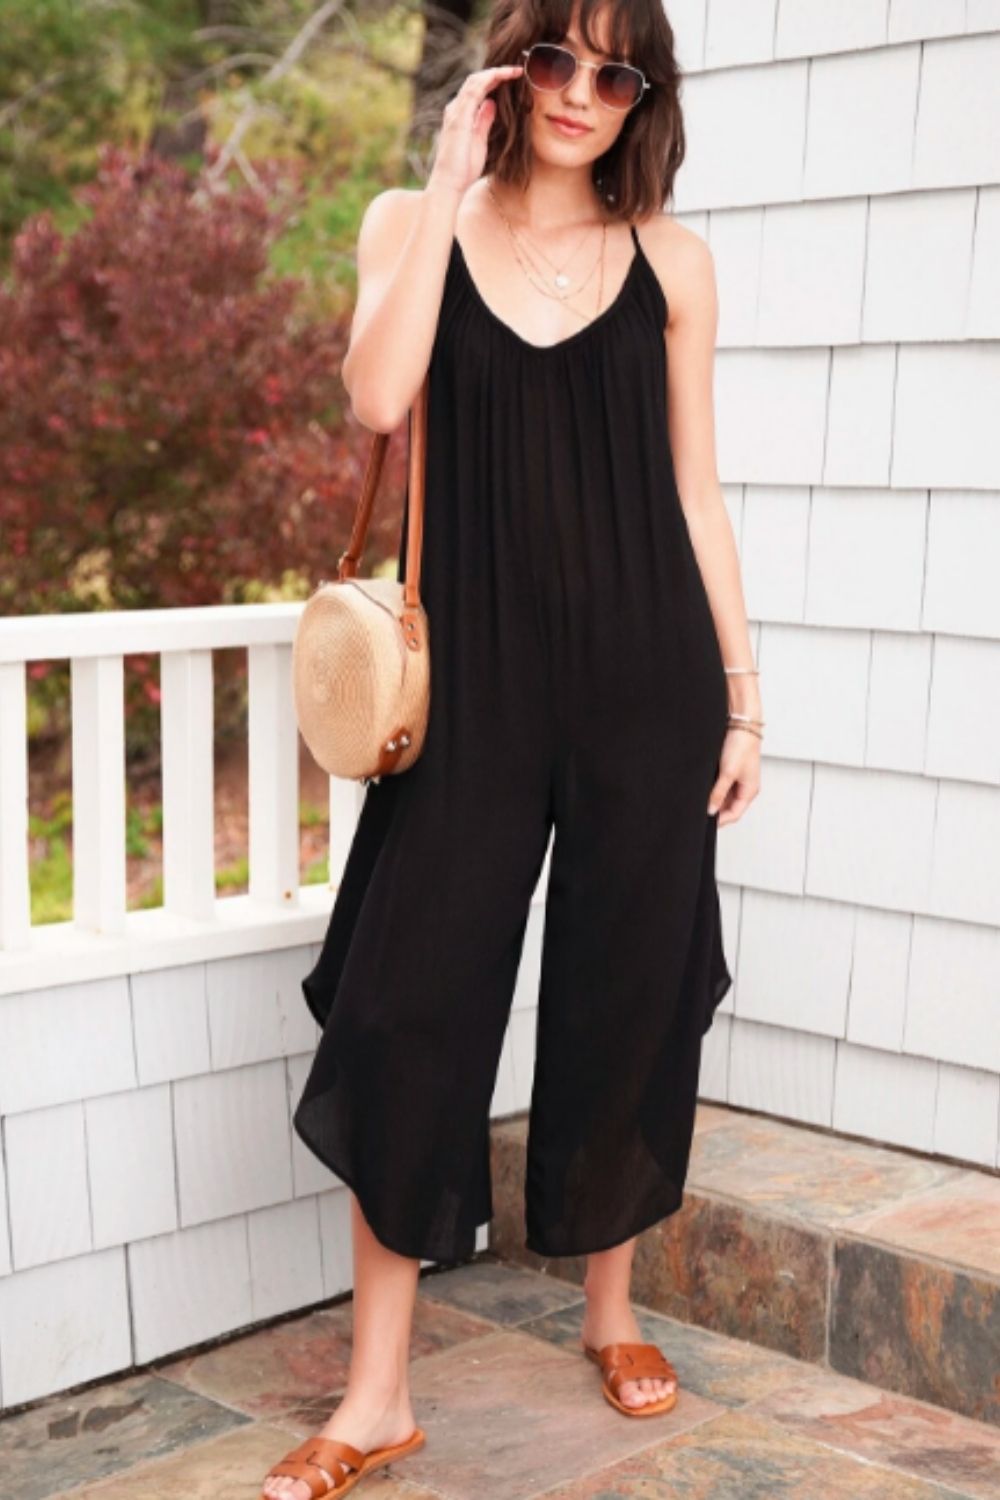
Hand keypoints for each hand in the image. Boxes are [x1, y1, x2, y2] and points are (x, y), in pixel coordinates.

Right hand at [427, 63, 524, 197]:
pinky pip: (474, 90)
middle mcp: (456, 109)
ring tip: (514, 70)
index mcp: (461, 115)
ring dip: (496, 72)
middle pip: (476, 81)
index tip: (513, 78)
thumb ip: (484, 121)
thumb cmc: (463, 169)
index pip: (477, 89)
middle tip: (517, 69)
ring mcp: (456, 112)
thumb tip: (492, 103)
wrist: (449, 184)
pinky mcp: (459, 117)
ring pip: (475, 81)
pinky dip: (490, 79)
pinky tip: (503, 76)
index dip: (494, 80)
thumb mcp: (480, 141)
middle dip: (497, 72)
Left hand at [707, 727, 760, 825]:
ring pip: (723, 796)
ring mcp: (737, 779)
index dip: (720, 820)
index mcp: (750, 791)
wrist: (741, 724)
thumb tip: (711, 810)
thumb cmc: (742, 746)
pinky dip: (713, 788)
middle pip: (729, 807)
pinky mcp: (730, 770)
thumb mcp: (728, 773)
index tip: (705, 822)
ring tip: (701, 798)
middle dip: (715, 810)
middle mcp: (745, 787)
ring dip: (713, 798)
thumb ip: (718, 793)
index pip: (735, 814)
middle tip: (700, 811)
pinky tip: (704, 787)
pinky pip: (721, 785)